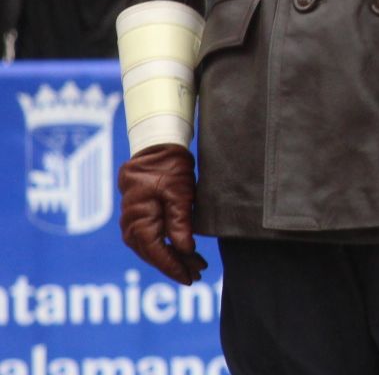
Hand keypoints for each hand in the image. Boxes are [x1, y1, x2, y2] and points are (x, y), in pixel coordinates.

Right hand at [119, 145, 206, 284]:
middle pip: (154, 255)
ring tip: (195, 266)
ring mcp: (132, 224)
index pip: (157, 254)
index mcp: (140, 222)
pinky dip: (166, 248)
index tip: (190, 278)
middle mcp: (131, 227)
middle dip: (176, 266)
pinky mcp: (138, 219)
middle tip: (198, 275)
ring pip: (152, 250)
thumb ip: (181, 223)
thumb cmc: (168, 169)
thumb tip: (186, 250)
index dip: (174, 268)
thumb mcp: (180, 194)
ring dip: (172, 259)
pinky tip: (181, 252)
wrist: (154, 150)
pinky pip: (150, 240)